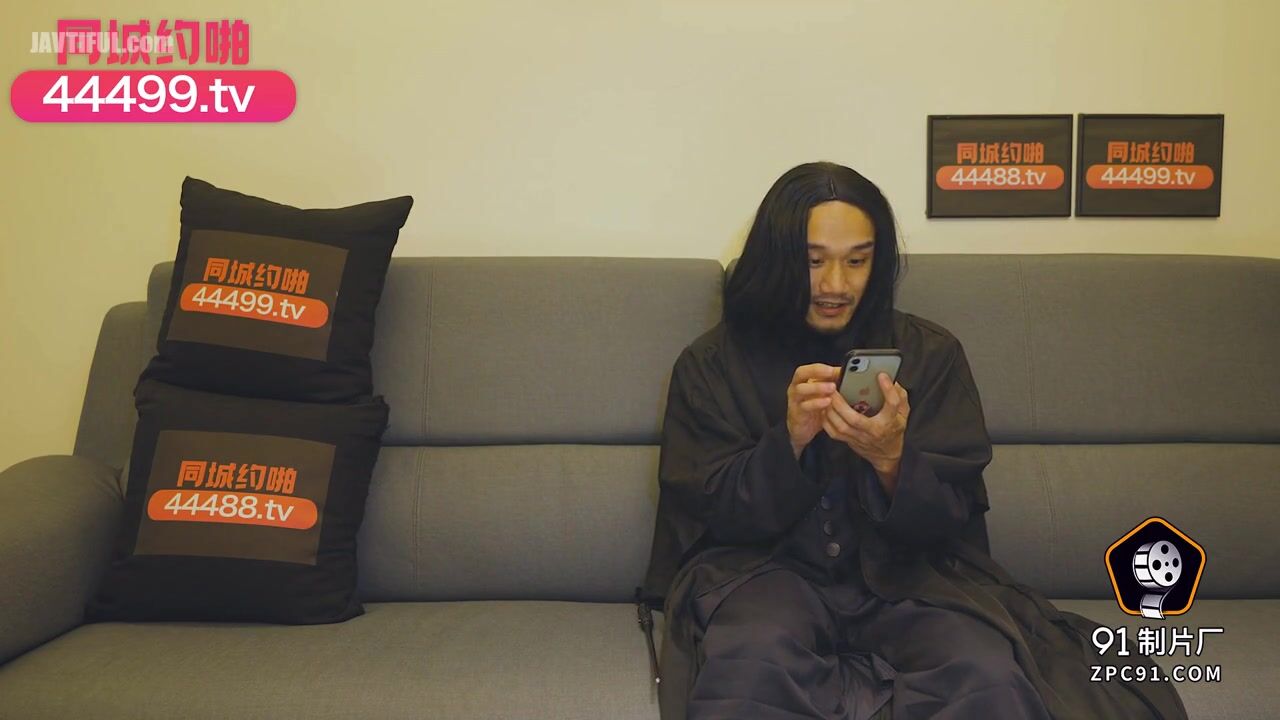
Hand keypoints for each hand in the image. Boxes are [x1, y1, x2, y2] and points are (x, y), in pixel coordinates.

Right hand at [786, 364, 840, 457]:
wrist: (802, 428)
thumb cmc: (814, 407)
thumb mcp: (823, 393)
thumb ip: (832, 382)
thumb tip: (849, 373)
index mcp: (803, 379)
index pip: (808, 367)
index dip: (819, 367)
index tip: (832, 368)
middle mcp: (796, 387)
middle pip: (801, 374)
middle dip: (817, 372)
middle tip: (832, 374)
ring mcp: (795, 400)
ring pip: (801, 389)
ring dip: (817, 387)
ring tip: (832, 388)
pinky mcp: (797, 413)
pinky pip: (804, 406)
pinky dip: (816, 403)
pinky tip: (827, 402)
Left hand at [822, 373, 909, 493]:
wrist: (887, 454)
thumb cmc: (894, 428)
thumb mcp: (903, 412)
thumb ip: (899, 395)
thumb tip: (890, 378)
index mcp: (890, 421)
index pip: (891, 405)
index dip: (887, 390)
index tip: (880, 375)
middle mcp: (874, 431)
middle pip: (855, 419)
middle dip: (841, 403)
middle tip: (834, 388)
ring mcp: (860, 438)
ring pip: (841, 427)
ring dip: (831, 411)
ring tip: (826, 396)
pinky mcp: (850, 441)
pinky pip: (834, 433)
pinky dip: (827, 421)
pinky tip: (824, 409)